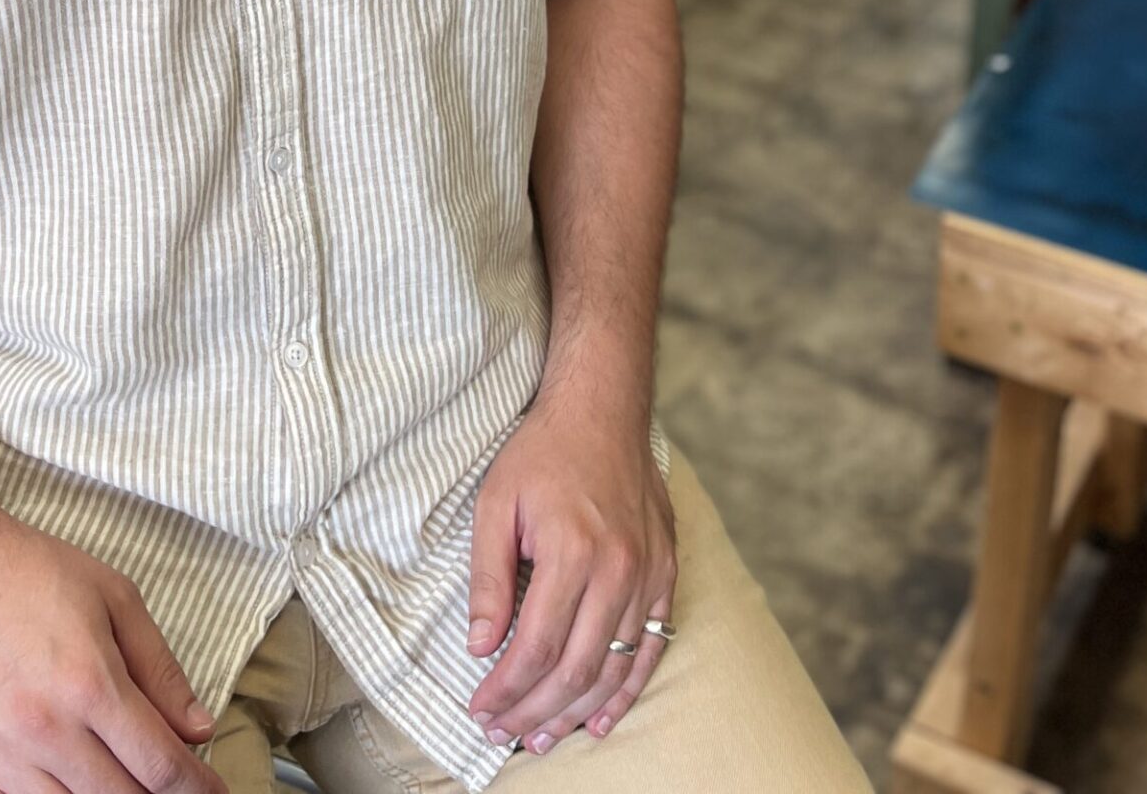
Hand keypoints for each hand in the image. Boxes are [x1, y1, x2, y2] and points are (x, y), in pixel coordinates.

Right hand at [0, 509, 229, 793]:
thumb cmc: (28, 572)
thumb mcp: (114, 596)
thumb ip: (159, 667)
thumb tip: (197, 728)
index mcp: (89, 683)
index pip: (160, 765)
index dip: (195, 787)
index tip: (210, 790)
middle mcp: (46, 728)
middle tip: (167, 780)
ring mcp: (1, 755)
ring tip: (119, 775)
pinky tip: (67, 782)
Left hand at [464, 399, 675, 754]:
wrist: (602, 409)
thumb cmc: (542, 453)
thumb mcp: (496, 503)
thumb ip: (489, 578)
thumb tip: (480, 645)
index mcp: (572, 551)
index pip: (537, 646)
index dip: (507, 689)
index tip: (480, 710)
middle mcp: (618, 569)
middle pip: (577, 668)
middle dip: (535, 712)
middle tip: (504, 734)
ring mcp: (648, 573)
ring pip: (615, 667)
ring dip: (577, 711)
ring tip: (543, 737)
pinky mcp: (666, 571)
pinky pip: (652, 646)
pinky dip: (628, 690)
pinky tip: (602, 718)